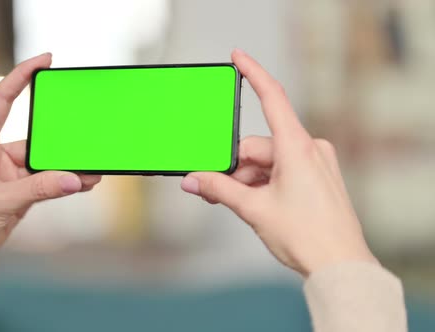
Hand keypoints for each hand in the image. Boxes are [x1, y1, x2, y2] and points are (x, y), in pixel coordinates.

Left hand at [0, 53, 101, 282]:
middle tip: (84, 137)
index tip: (45, 60)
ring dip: (66, 167)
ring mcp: (8, 175)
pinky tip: (82, 183)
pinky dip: (63, 183)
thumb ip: (38, 189)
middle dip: (60, 139)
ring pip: (45, 163)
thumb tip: (73, 179)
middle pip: (35, 136)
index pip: (2, 99)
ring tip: (91, 169)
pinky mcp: (18, 194)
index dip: (22, 75)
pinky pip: (47, 182)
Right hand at [181, 50, 377, 276]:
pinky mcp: (317, 177)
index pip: (273, 98)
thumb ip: (219, 189)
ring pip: (268, 161)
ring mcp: (315, 163)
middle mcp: (309, 149)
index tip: (238, 57)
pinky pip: (282, 170)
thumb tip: (193, 180)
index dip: (253, 73)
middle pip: (258, 146)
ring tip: (239, 206)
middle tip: (214, 190)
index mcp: (297, 148)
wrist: (340, 266)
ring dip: (248, 180)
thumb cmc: (307, 237)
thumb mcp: (254, 209)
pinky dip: (264, 184)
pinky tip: (256, 204)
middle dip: (234, 168)